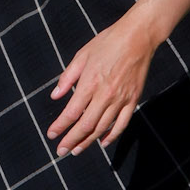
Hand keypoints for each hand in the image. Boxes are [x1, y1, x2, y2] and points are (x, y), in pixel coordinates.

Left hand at [45, 15, 155, 155]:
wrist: (138, 38)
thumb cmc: (107, 43)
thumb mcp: (82, 55)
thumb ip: (67, 78)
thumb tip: (55, 96)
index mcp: (90, 83)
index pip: (71, 112)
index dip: (60, 126)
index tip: (51, 135)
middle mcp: (105, 95)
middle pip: (86, 125)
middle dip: (71, 140)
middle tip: (61, 151)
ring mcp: (120, 99)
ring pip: (102, 127)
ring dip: (88, 141)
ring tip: (77, 150)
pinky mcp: (133, 100)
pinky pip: (122, 124)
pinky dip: (112, 135)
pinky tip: (103, 142)